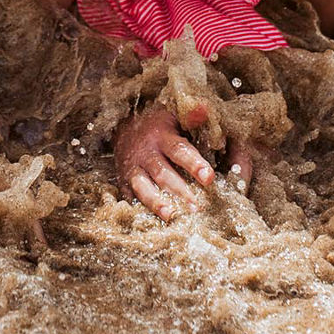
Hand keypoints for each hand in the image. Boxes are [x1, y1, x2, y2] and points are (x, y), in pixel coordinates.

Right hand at [114, 105, 214, 220]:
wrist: (123, 128)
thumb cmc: (158, 125)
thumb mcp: (174, 115)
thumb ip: (191, 116)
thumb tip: (206, 109)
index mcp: (161, 135)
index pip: (179, 150)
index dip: (194, 164)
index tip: (209, 178)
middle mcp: (145, 153)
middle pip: (162, 173)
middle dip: (180, 191)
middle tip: (198, 208)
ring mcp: (132, 169)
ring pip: (143, 187)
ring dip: (157, 203)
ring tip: (171, 216)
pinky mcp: (124, 183)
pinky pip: (130, 198)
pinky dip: (139, 211)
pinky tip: (150, 224)